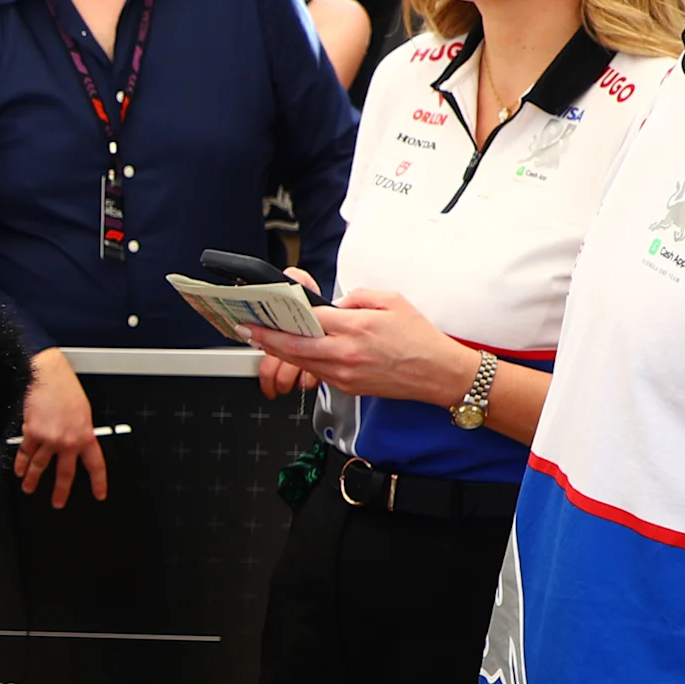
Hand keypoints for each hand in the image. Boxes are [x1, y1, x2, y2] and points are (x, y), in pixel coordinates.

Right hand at [14, 348, 107, 507]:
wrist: (47, 375)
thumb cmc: (65, 388)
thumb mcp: (83, 411)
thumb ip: (81, 431)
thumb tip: (77, 442)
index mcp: (85, 435)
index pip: (96, 465)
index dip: (98, 482)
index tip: (99, 494)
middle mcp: (68, 441)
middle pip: (65, 473)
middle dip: (61, 491)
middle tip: (58, 502)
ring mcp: (49, 439)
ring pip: (41, 466)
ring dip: (34, 480)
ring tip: (29, 488)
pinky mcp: (32, 433)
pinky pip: (26, 454)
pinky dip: (21, 464)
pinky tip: (19, 471)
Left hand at [238, 287, 478, 407]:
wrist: (438, 374)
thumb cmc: (419, 338)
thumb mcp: (392, 301)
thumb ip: (357, 296)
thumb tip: (334, 302)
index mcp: (357, 327)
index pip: (309, 318)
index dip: (283, 312)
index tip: (266, 307)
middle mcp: (346, 353)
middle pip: (295, 346)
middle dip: (266, 336)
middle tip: (247, 327)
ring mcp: (345, 373)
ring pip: (301, 362)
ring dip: (278, 351)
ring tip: (262, 338)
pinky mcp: (347, 387)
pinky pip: (317, 372)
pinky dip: (301, 362)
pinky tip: (293, 352)